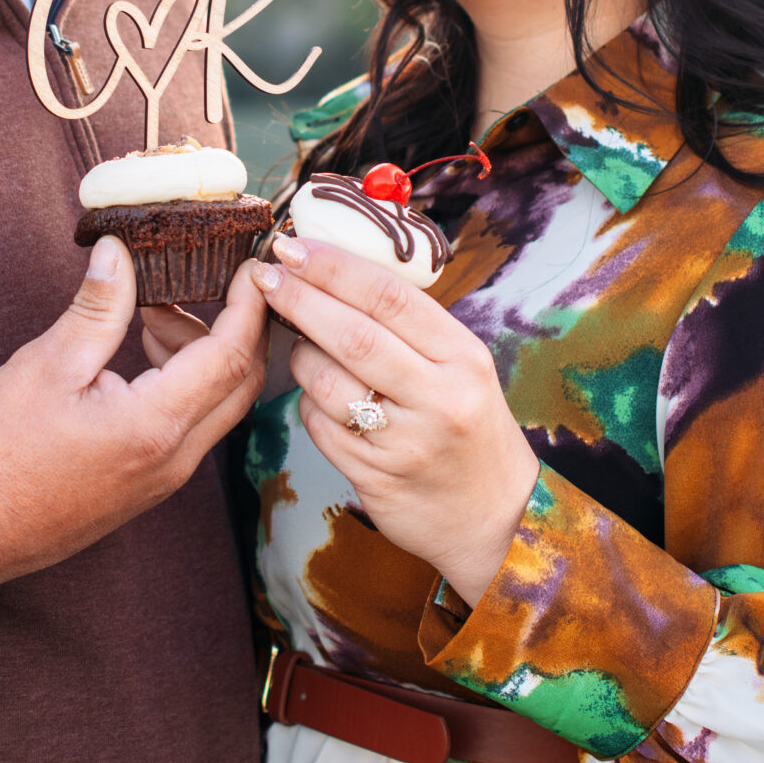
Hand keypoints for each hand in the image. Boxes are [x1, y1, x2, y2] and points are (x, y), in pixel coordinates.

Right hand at [0, 239, 267, 602]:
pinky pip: (194, 426)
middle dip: (235, 325)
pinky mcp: (150, 484)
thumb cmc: (0, 452)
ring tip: (151, 315)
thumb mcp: (47, 365)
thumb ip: (97, 307)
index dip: (247, 304)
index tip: (249, 265)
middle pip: (242, 383)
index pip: (231, 355)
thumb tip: (119, 251)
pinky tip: (142, 356)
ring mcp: (166, 477)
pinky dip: (187, 382)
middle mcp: (176, 458)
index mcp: (155, 425)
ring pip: (220, 405)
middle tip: (204, 282)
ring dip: (205, 353)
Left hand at [251, 236, 539, 605]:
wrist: (495, 516)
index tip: (294, 246)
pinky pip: (320, 427)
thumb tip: (339, 268)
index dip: (334, 266)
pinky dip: (307, 404)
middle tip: (268, 274)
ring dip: (299, 355)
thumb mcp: (463, 367)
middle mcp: (440, 398)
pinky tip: (317, 396)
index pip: (390, 297)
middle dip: (301, 298)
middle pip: (354, 335)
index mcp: (464, 357)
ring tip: (297, 341)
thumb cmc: (470, 426)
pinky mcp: (376, 478)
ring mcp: (407, 442)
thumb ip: (413, 325)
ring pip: (327, 383)